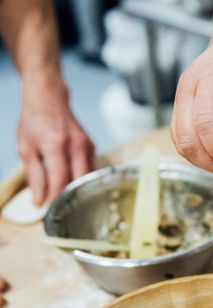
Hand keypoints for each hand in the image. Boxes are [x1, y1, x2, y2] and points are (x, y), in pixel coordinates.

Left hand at [17, 80, 94, 204]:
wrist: (48, 98)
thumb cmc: (34, 122)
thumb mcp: (25, 149)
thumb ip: (34, 176)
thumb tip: (39, 200)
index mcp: (56, 145)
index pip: (60, 179)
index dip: (55, 198)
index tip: (47, 209)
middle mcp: (75, 145)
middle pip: (79, 181)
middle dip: (69, 198)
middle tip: (58, 208)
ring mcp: (87, 145)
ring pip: (87, 177)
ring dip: (77, 190)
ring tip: (65, 199)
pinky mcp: (91, 145)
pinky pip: (89, 168)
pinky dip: (81, 179)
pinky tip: (72, 183)